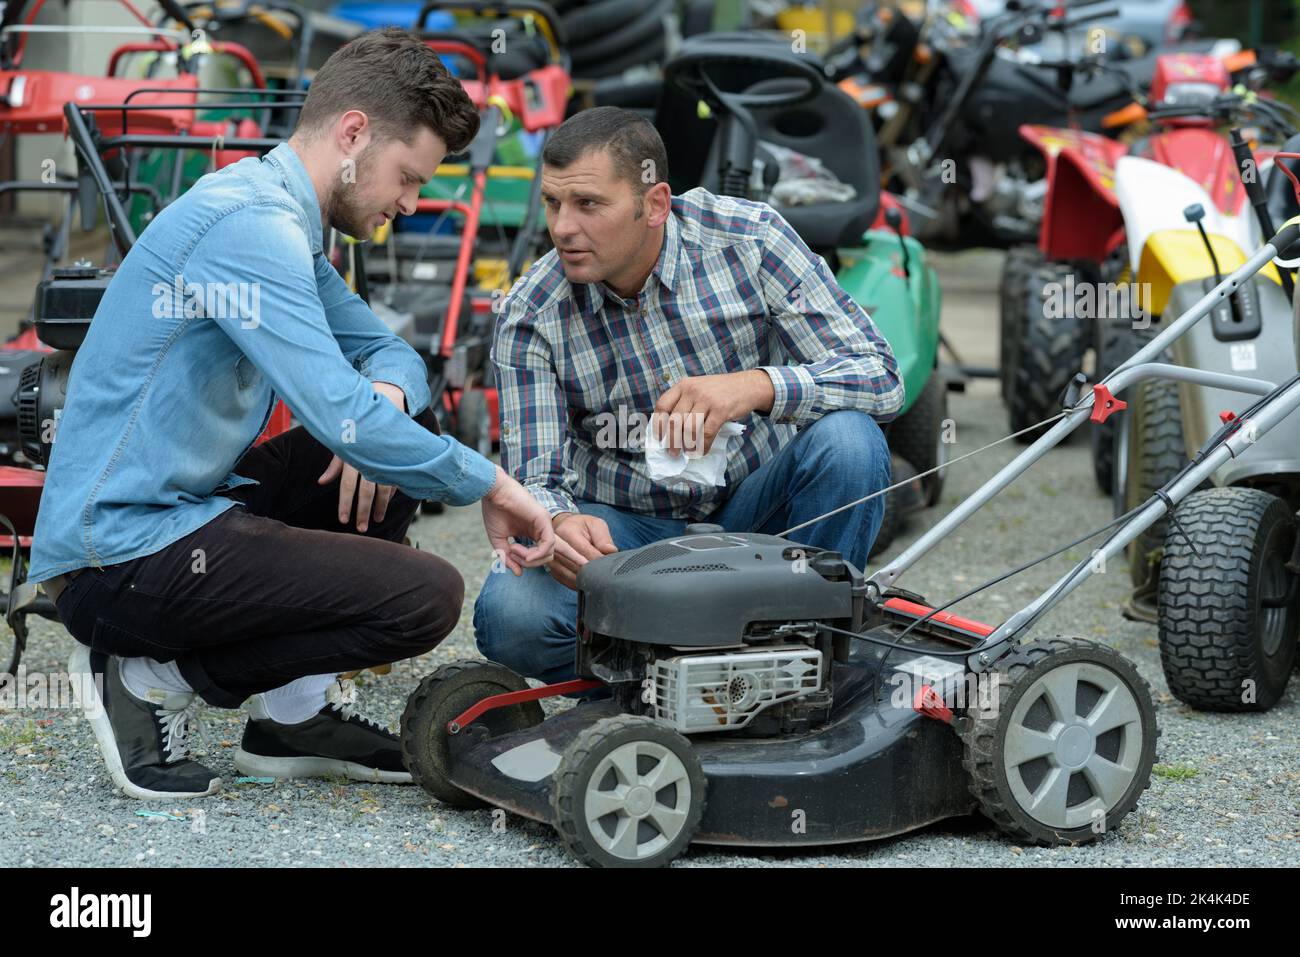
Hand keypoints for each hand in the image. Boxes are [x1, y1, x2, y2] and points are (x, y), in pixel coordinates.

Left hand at [318, 380, 405, 532]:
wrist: (385, 404)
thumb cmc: (357, 425)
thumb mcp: (342, 442)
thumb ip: (334, 465)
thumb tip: (321, 483)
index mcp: (352, 455)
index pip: (346, 486)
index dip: (345, 504)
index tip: (343, 520)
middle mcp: (369, 459)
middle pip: (366, 492)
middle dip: (363, 512)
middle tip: (362, 528)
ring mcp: (385, 459)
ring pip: (383, 489)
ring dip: (380, 507)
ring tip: (376, 520)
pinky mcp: (397, 458)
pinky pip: (395, 480)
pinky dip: (391, 493)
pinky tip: (387, 503)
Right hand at [481, 467, 567, 574]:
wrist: (492, 492)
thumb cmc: (494, 512)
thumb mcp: (499, 542)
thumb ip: (508, 558)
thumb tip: (519, 573)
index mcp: (533, 533)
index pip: (552, 549)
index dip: (569, 557)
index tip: (580, 565)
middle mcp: (542, 529)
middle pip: (553, 554)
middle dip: (536, 563)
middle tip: (516, 557)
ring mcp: (544, 524)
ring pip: (550, 553)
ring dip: (530, 559)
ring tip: (514, 551)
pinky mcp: (544, 520)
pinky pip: (548, 544)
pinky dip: (537, 553)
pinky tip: (526, 554)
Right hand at [547, 512, 617, 589]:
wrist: (564, 529)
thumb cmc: (581, 527)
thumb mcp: (595, 525)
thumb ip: (603, 538)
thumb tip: (611, 551)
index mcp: (567, 532)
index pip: (584, 551)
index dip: (599, 559)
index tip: (607, 563)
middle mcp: (556, 547)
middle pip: (578, 566)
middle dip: (594, 570)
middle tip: (604, 571)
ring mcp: (552, 560)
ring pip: (573, 577)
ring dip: (587, 578)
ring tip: (596, 574)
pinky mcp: (553, 571)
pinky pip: (568, 582)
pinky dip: (580, 583)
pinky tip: (587, 579)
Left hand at [652, 370, 773, 454]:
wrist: (747, 385)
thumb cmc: (720, 391)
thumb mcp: (698, 388)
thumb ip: (684, 402)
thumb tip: (670, 430)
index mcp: (683, 385)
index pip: (662, 405)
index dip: (658, 424)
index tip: (659, 438)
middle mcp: (693, 390)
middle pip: (674, 420)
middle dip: (671, 440)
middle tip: (672, 452)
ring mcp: (707, 399)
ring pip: (689, 428)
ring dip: (686, 445)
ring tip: (687, 453)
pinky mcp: (721, 410)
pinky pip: (707, 433)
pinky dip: (703, 446)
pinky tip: (702, 451)